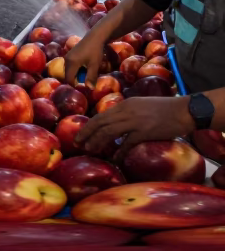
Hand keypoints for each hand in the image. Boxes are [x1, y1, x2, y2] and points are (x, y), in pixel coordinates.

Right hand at [63, 36, 104, 87]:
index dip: (74, 85)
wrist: (94, 37)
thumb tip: (90, 89)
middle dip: (75, 80)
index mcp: (71, 63)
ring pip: (69, 70)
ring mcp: (67, 57)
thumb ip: (91, 77)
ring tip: (86, 74)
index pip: (69, 79)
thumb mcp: (94, 65)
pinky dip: (76, 69)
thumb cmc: (95, 51)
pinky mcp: (70, 54)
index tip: (83, 88)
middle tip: (86, 81)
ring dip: (76, 74)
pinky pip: (70, 66)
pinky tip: (84, 67)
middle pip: (68, 75)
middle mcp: (66, 60)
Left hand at [76, 95, 193, 156]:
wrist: (185, 110)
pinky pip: (127, 143)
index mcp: (124, 104)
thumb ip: (126, 112)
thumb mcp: (140, 105)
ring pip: (108, 132)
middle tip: (77, 144)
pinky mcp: (145, 132)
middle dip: (86, 134)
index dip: (88, 126)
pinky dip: (119, 151)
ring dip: (97, 141)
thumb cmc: (164, 109)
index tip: (80, 135)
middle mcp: (126, 111)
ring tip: (90, 150)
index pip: (100, 116)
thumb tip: (114, 124)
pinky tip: (114, 158)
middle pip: (100, 123)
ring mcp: (135, 122)